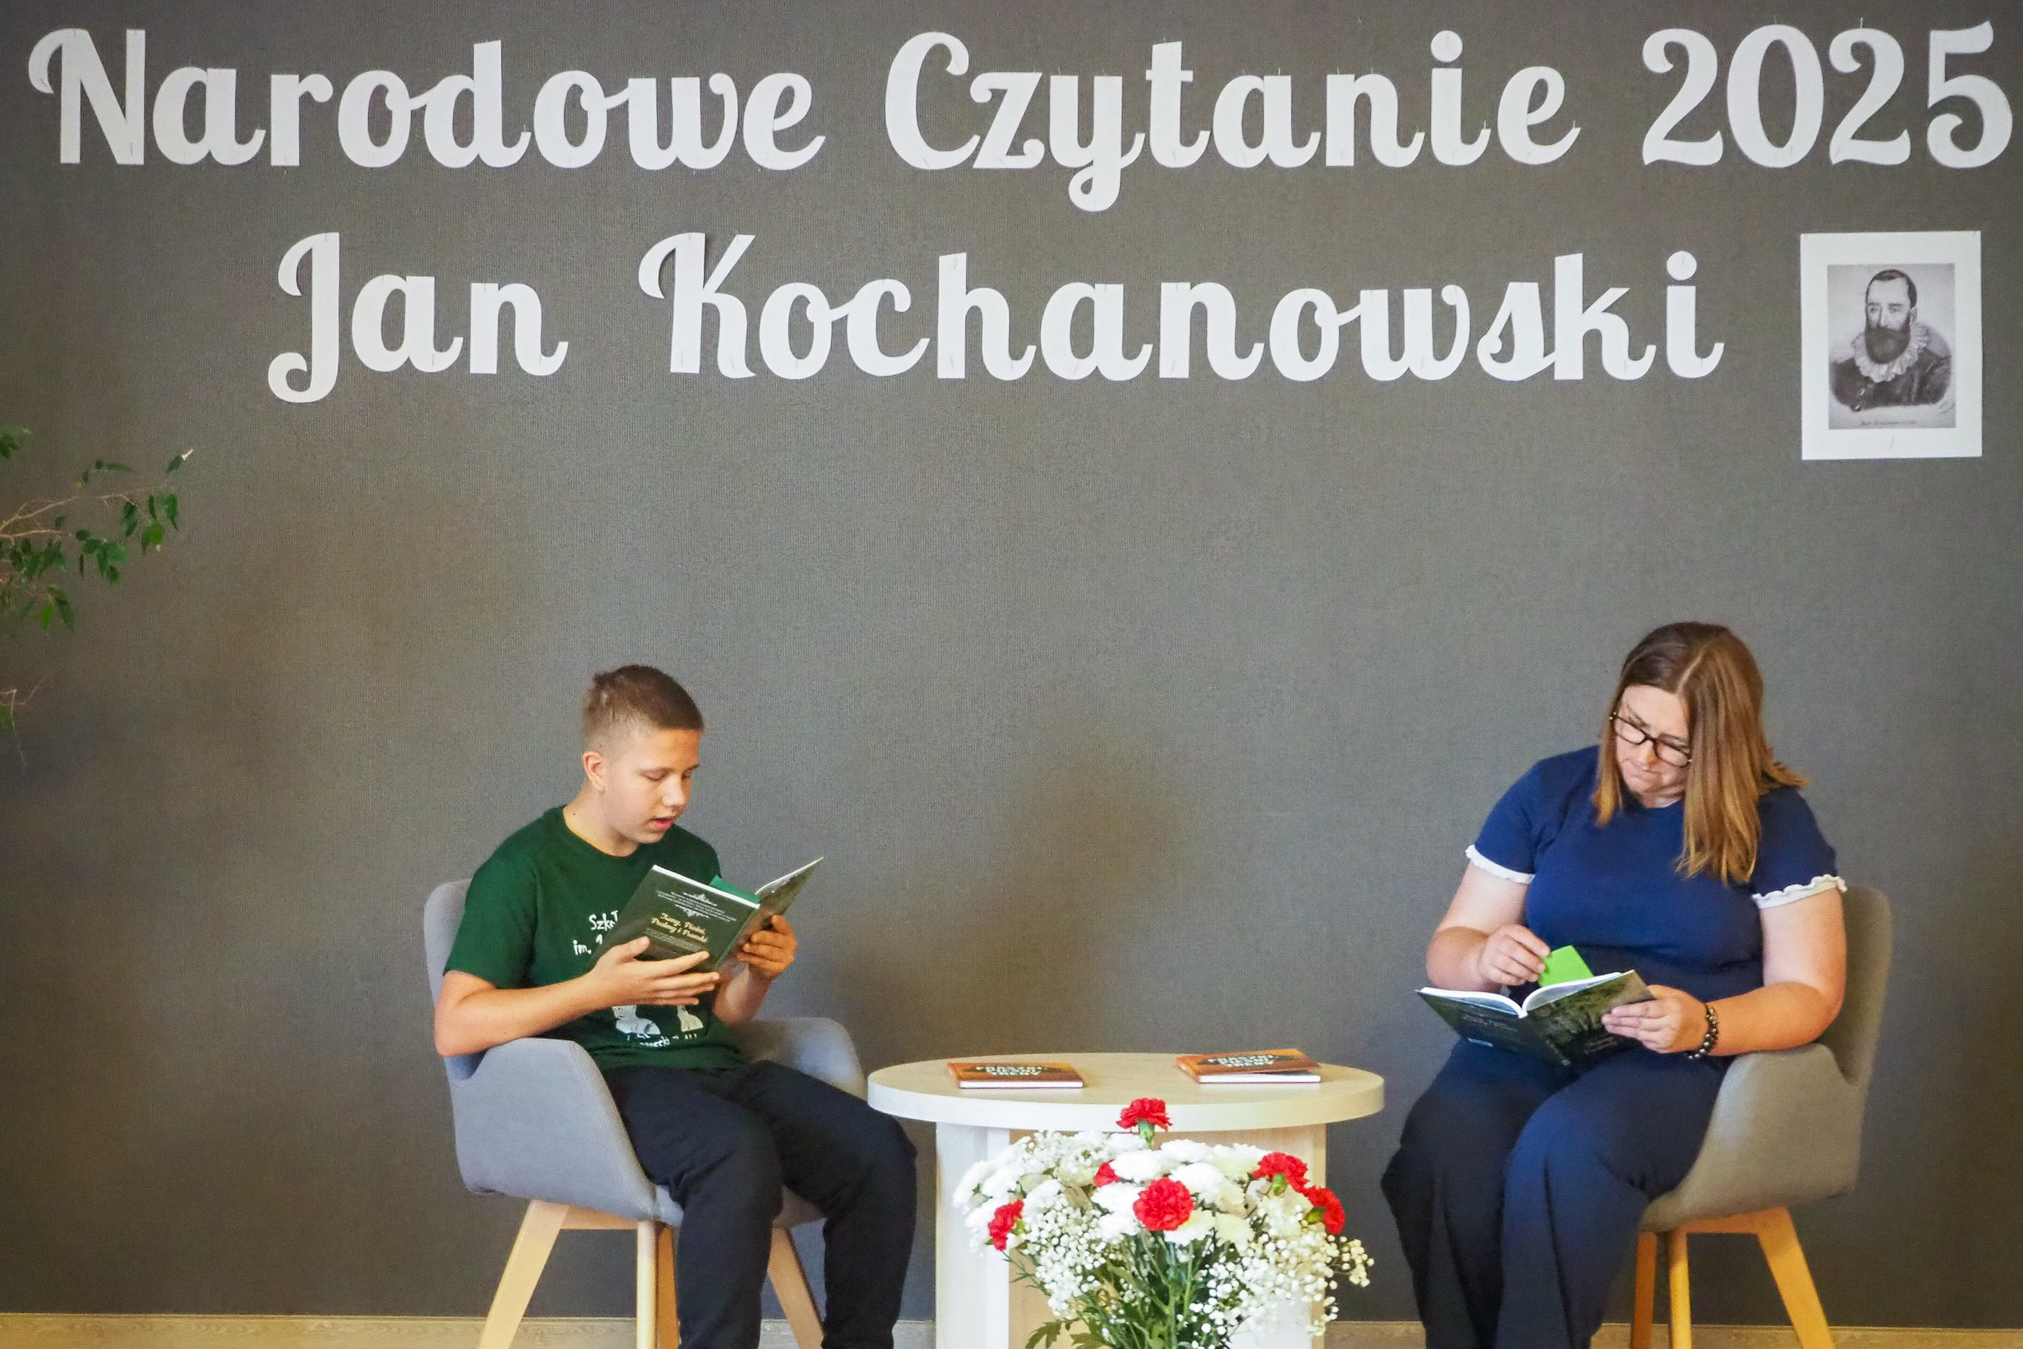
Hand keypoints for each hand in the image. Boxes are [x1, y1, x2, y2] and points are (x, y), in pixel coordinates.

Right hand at [586, 938, 719, 1007]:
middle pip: (682, 983)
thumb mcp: (615, 954)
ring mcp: (652, 995)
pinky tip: (695, 1000)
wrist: (596, 993)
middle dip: (701, 979)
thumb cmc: (606, 970)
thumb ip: (631, 947)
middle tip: (718, 974)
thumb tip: (647, 939)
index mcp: (647, 973)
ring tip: (712, 985)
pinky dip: (684, 1000)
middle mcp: (653, 986)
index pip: (674, 967)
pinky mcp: (650, 1000)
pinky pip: (671, 1002)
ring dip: (697, 990)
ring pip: (680, 994)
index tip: (705, 954)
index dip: (691, 961)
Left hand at [736, 915, 797, 981]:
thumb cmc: (765, 944)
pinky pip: (763, 963)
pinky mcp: (778, 969)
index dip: (780, 922)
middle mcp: (790, 944)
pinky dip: (751, 959)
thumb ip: (762, 929)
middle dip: (763, 937)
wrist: (764, 967)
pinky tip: (742, 956)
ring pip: (769, 952)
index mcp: (788, 932)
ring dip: (755, 949)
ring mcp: (786, 958)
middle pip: (776, 939)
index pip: (785, 926)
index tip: (773, 918)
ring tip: (744, 947)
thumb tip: (750, 925)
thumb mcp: (765, 935)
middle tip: (752, 937)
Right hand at [1474, 925, 1549, 986]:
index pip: (1521, 934)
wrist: (1486, 954)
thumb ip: (1533, 945)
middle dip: (1530, 961)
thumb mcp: (1520, 940)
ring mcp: (1490, 955)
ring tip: (1535, 977)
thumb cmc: (1511, 947)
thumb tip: (1548, 956)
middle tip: (1542, 968)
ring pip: (1507, 964)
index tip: (1547, 953)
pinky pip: (1500, 976)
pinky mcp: (1487, 969)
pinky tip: (1522, 980)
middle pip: (1513, 950)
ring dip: (1524, 972)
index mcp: (1508, 931)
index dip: (1535, 944)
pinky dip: (1513, 980)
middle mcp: (1497, 941)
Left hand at [1603, 984, 1705, 1053]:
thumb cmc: (1687, 1007)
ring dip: (1622, 1030)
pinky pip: (1645, 1041)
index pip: (1646, 1010)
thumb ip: (1654, 992)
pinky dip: (1633, 1036)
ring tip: (1609, 1025)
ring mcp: (1666, 1040)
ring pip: (1640, 1034)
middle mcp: (1668, 1026)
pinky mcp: (1664, 1049)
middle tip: (1604, 1018)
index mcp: (1671, 1009)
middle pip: (1640, 1023)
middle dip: (1620, 1021)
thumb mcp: (1674, 993)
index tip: (1614, 1010)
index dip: (1629, 1011)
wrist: (1705, 1030)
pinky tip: (1622, 1031)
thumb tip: (1633, 992)